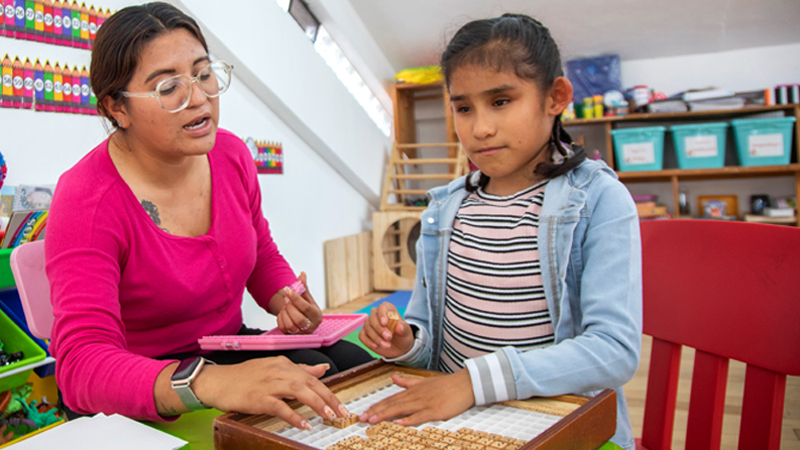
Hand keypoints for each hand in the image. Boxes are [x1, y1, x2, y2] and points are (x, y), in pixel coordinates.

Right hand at [192, 356, 348, 429]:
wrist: (218, 381)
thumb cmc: (245, 377)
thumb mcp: (274, 368)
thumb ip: (300, 369)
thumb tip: (323, 368)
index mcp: (284, 364)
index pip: (312, 377)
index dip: (329, 391)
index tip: (341, 405)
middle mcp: (279, 370)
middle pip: (310, 383)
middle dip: (329, 398)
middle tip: (342, 413)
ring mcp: (268, 383)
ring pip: (299, 391)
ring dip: (316, 404)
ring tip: (328, 416)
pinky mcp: (258, 397)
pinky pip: (280, 406)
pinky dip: (294, 415)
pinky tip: (304, 424)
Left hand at [277, 272, 321, 334]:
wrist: (301, 318)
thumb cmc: (305, 307)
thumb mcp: (306, 297)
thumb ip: (303, 286)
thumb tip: (302, 274)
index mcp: (317, 315)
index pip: (305, 307)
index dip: (295, 298)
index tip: (288, 290)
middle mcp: (311, 326)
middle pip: (298, 319)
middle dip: (290, 307)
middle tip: (286, 300)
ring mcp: (301, 333)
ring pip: (290, 325)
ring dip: (285, 313)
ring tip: (285, 307)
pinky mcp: (292, 336)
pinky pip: (283, 328)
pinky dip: (280, 319)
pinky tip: (283, 314)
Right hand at [358, 302, 413, 358]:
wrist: (399, 347)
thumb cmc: (402, 335)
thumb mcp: (406, 332)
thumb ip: (402, 328)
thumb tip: (399, 327)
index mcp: (388, 309)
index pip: (382, 308)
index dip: (382, 314)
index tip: (385, 323)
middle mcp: (377, 315)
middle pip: (372, 318)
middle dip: (379, 329)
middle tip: (389, 337)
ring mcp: (369, 324)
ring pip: (367, 327)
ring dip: (376, 337)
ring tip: (387, 345)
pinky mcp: (365, 333)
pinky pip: (362, 336)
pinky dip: (368, 341)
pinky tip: (376, 346)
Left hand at [358, 369, 474, 425]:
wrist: (465, 384)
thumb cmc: (446, 385)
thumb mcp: (424, 381)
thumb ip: (407, 381)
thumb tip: (393, 378)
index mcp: (412, 391)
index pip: (391, 399)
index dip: (377, 406)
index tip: (365, 412)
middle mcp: (415, 396)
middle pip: (392, 404)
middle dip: (376, 411)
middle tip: (362, 418)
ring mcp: (424, 403)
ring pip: (401, 409)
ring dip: (386, 415)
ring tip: (373, 420)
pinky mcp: (434, 411)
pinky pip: (419, 416)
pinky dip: (408, 419)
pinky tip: (398, 423)